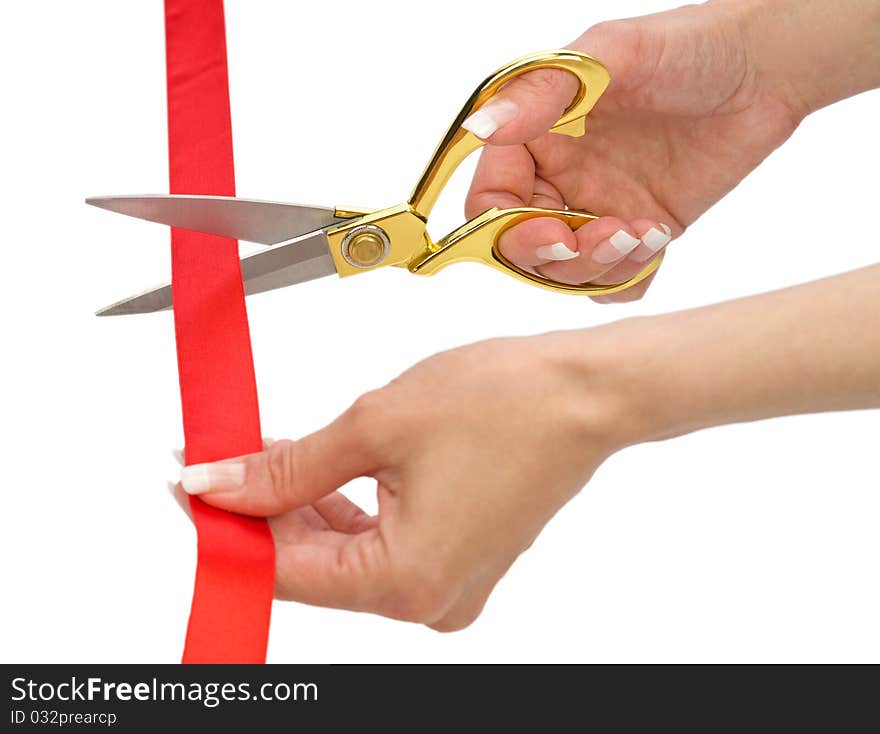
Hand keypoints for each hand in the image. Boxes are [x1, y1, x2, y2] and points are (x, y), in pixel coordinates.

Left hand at [172, 332, 630, 630]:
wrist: (582, 392)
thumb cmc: (506, 403)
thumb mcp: (375, 427)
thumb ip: (287, 467)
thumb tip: (219, 484)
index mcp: (407, 581)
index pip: (283, 569)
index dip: (226, 526)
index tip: (186, 485)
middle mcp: (430, 600)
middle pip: (311, 566)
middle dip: (259, 510)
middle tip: (219, 458)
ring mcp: (447, 585)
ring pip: (342, 554)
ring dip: (298, 506)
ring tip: (260, 454)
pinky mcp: (456, 561)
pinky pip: (378, 546)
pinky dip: (341, 510)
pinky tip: (311, 471)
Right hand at [464, 1, 802, 301]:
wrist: (765, 69)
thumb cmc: (688, 45)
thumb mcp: (612, 55)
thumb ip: (542, 93)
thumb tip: (481, 126)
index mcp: (532, 138)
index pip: (488, 203)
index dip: (507, 229)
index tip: (555, 231)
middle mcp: (556, 178)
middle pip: (521, 249)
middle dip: (559, 258)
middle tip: (609, 235)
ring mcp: (596, 207)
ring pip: (566, 273)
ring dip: (598, 268)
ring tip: (644, 234)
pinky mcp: (636, 229)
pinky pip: (613, 281)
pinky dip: (627, 277)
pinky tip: (658, 238)